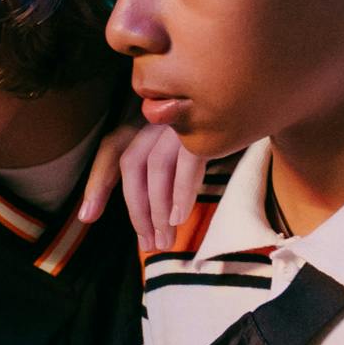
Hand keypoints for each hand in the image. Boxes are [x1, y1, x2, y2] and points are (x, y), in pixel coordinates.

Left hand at [87, 111, 204, 246]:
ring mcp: (179, 120)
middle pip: (131, 164)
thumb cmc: (212, 132)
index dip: (98, 184)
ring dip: (159, 209)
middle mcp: (156, 117)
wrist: (256, 101)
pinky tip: (182, 217)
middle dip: (137, 209)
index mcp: (145, 121)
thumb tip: (144, 226)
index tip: (87, 217)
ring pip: (156, 167)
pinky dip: (182, 192)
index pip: (112, 151)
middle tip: (147, 244)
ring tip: (165, 239)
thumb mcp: (180, 148)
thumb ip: (160, 176)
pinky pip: (188, 163)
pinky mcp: (205, 126)